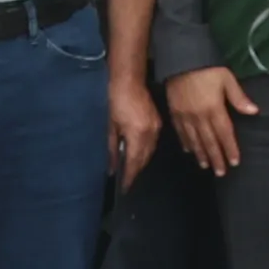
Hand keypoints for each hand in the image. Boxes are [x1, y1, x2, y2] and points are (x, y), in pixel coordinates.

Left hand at [107, 73, 164, 188]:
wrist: (129, 81)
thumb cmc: (115, 101)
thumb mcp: (110, 127)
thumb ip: (112, 149)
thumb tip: (112, 168)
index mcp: (137, 135)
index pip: (134, 162)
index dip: (129, 176)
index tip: (125, 188)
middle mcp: (150, 134)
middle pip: (144, 160)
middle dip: (136, 171)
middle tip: (128, 181)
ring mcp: (156, 128)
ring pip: (150, 152)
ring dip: (142, 162)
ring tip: (132, 170)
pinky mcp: (158, 123)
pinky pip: (153, 143)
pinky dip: (146, 151)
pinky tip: (139, 153)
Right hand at [166, 63, 249, 178]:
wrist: (180, 58)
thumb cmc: (207, 68)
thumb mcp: (227, 79)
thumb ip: (239, 97)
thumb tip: (255, 111)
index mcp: (215, 109)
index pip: (225, 134)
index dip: (230, 149)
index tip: (234, 162)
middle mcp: (200, 117)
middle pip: (209, 141)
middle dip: (216, 158)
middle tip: (220, 173)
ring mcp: (185, 116)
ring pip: (194, 140)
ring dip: (201, 154)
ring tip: (206, 166)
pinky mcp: (174, 112)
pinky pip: (180, 132)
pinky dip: (186, 143)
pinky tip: (189, 150)